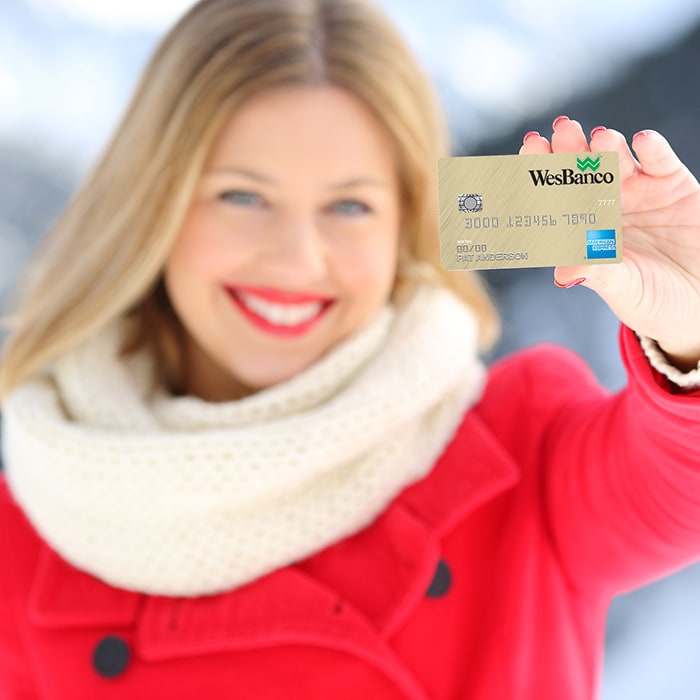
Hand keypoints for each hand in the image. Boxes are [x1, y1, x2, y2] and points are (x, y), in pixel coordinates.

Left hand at [521, 116, 699, 369]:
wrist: (698, 301)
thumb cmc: (651, 298)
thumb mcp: (624, 290)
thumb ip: (598, 275)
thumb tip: (564, 273)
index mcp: (581, 229)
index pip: (555, 199)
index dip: (541, 176)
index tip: (528, 153)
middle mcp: (603, 205)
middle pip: (581, 173)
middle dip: (569, 151)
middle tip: (561, 130)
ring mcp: (637, 192)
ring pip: (617, 162)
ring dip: (607, 147)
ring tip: (600, 137)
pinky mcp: (672, 185)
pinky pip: (660, 162)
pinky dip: (653, 150)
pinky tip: (642, 141)